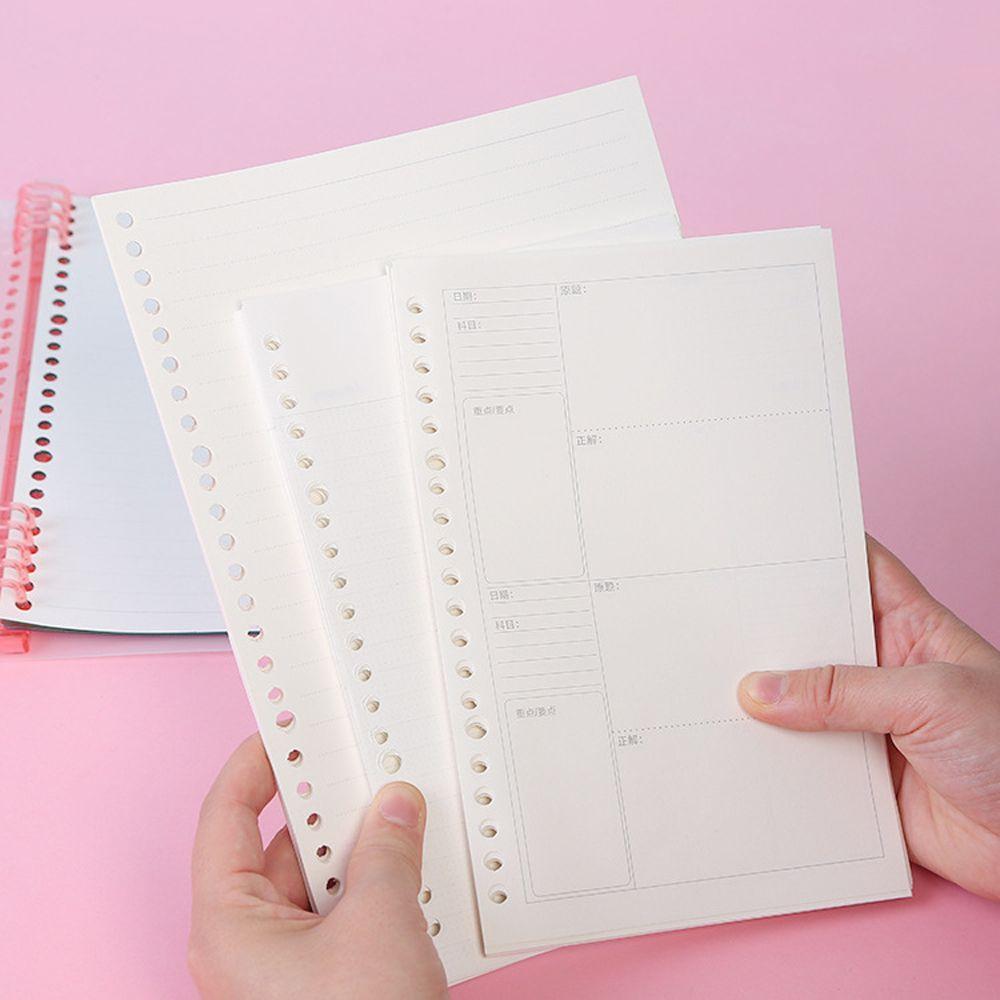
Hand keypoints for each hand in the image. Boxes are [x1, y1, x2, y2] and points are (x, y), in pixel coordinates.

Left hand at [188, 734, 447, 998]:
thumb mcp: (379, 921)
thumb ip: (386, 851)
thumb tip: (395, 808)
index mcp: (228, 927)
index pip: (226, 819)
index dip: (254, 766)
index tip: (283, 732)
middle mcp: (245, 948)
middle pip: (279, 850)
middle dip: (328, 815)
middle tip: (363, 776)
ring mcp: (280, 969)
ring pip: (314, 885)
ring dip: (358, 859)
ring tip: (396, 828)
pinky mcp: (317, 984)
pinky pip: (336, 918)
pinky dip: (368, 893)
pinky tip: (404, 875)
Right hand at [738, 536, 999, 900]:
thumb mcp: (931, 699)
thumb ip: (842, 692)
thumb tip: (761, 690)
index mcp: (910, 629)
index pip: (854, 572)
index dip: (809, 556)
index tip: (754, 546)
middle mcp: (883, 672)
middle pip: (813, 640)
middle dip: (767, 633)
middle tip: (713, 622)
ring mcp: (868, 724)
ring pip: (800, 704)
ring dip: (763, 703)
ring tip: (709, 686)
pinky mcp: (858, 777)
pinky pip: (803, 762)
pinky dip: (773, 759)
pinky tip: (738, 750)